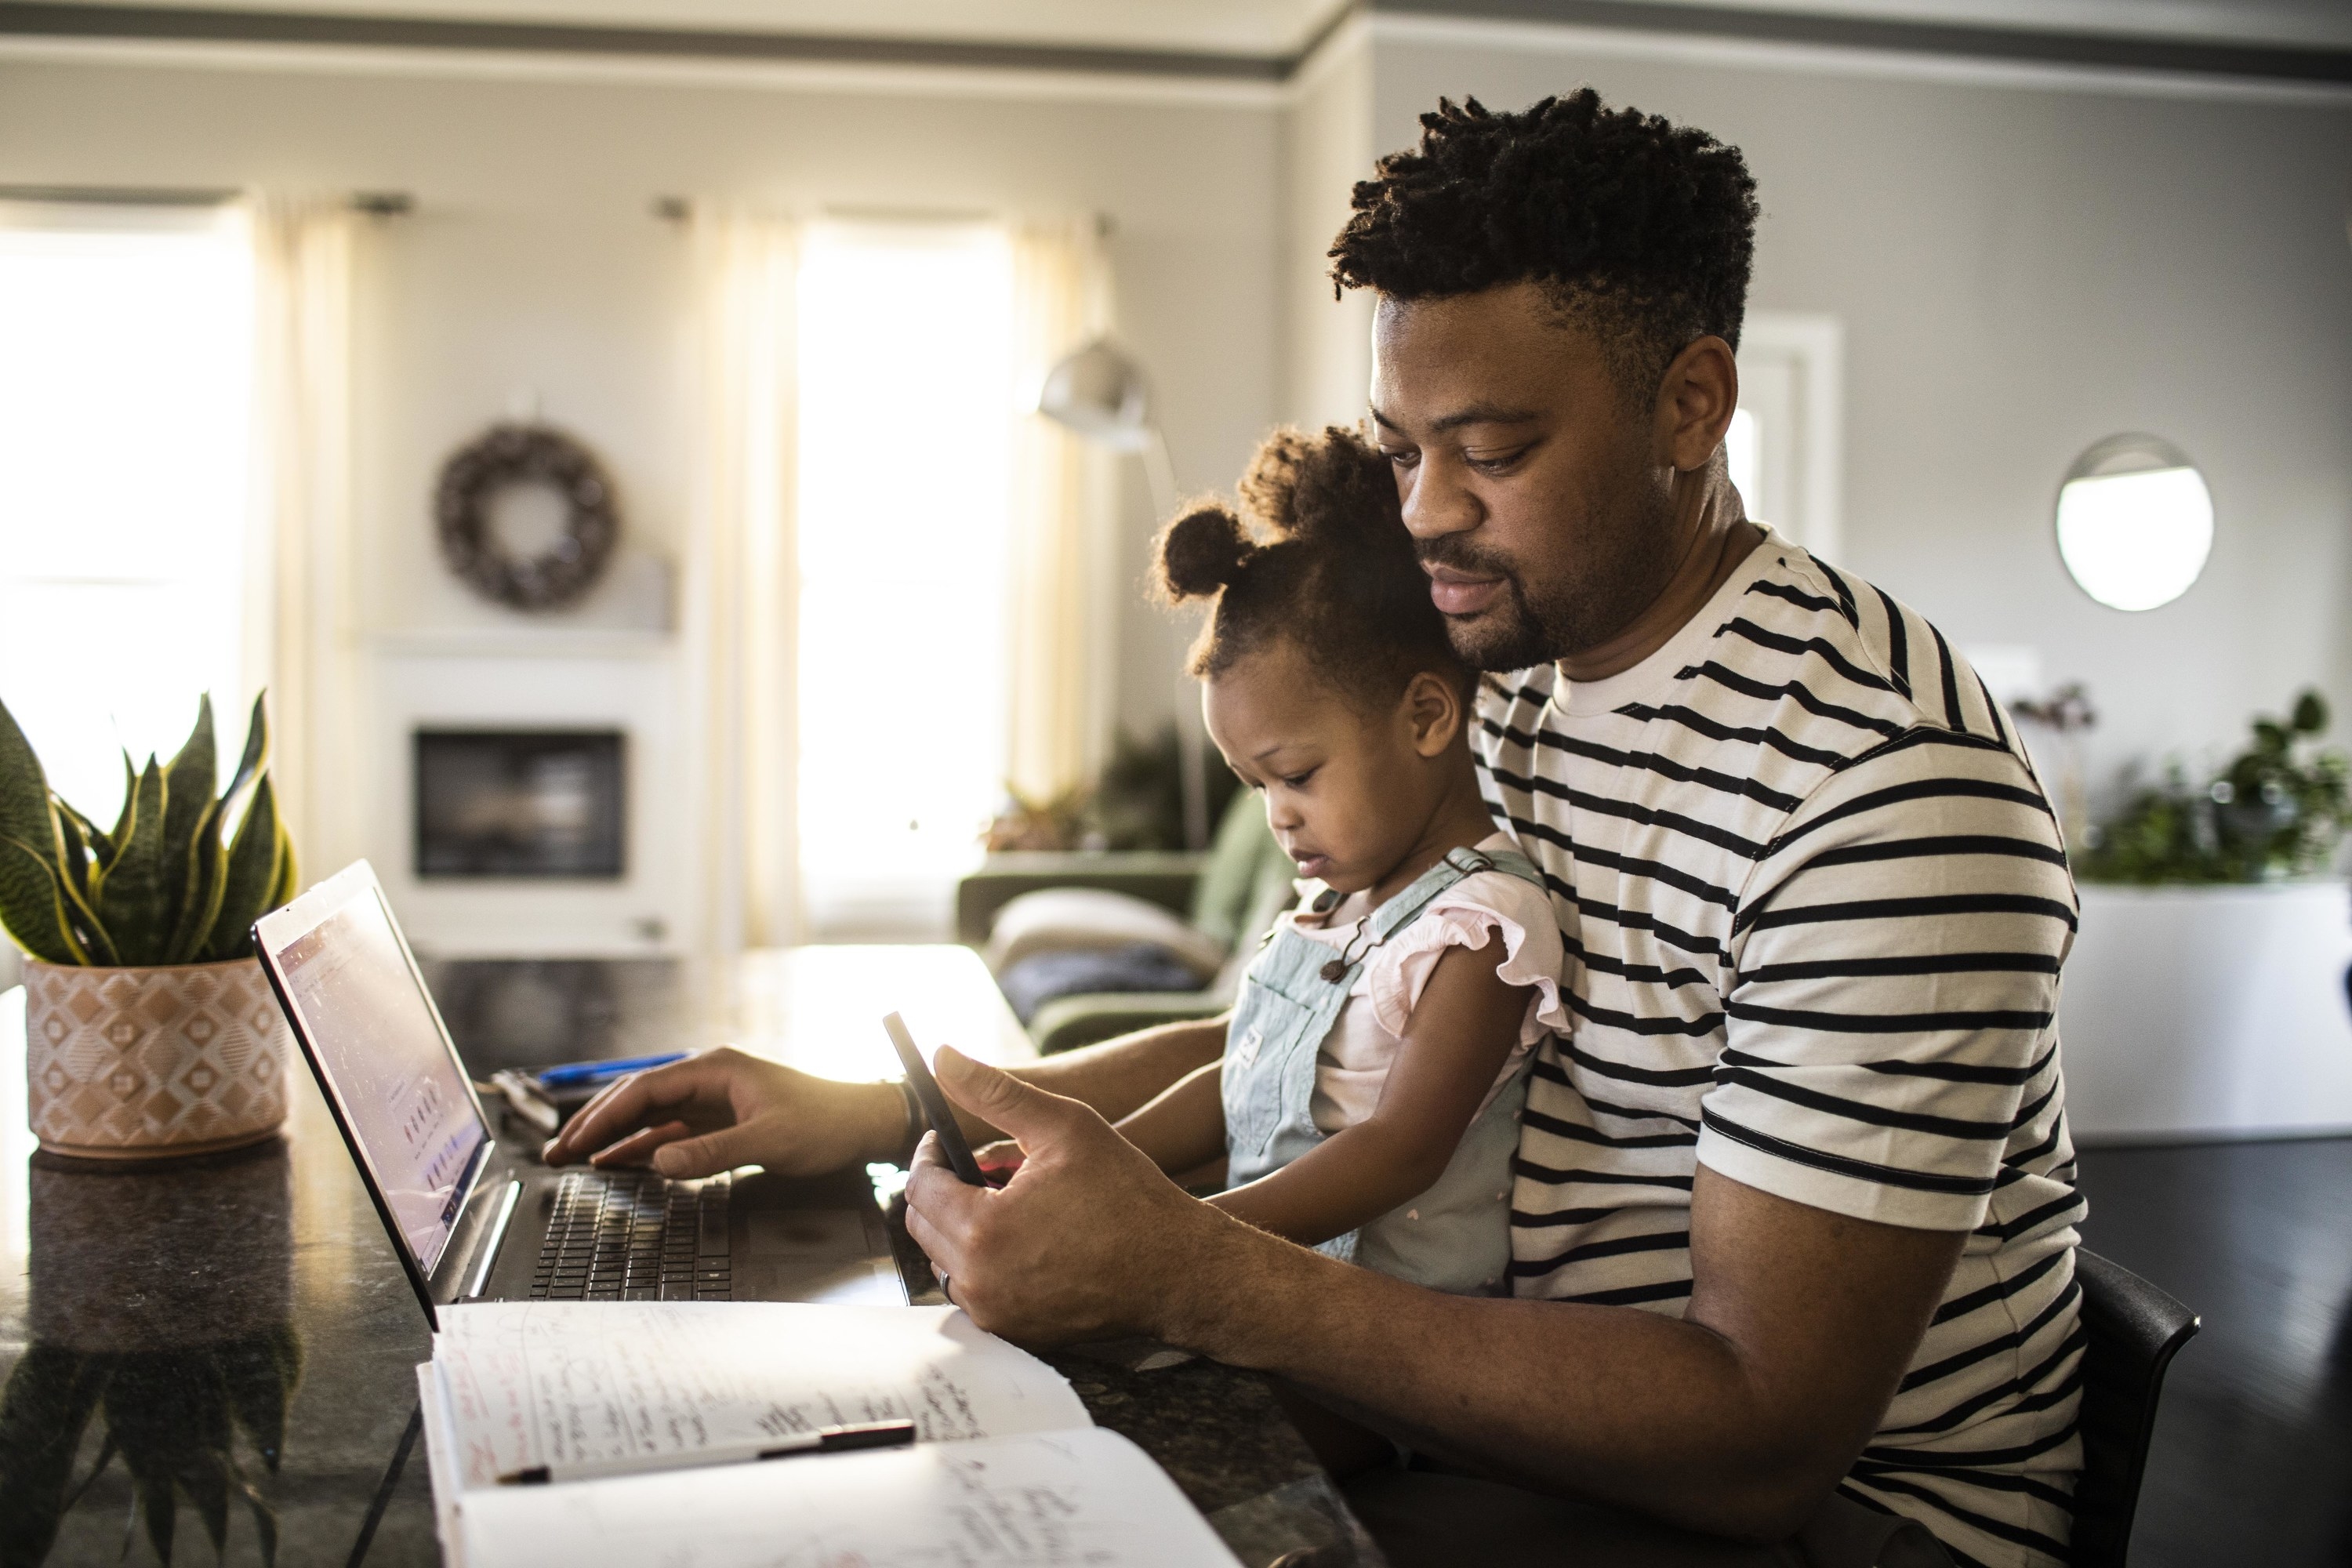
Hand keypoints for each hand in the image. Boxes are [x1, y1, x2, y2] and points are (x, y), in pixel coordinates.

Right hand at [540, 1047, 905, 1178]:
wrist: (863, 1123)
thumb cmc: (825, 1122)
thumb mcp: (770, 1139)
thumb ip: (713, 1151)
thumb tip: (660, 1161)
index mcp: (716, 1068)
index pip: (646, 1089)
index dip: (606, 1116)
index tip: (576, 1140)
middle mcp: (708, 1078)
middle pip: (639, 1100)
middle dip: (596, 1125)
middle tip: (557, 1152)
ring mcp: (713, 1099)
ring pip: (651, 1117)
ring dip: (614, 1137)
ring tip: (574, 1159)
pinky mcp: (721, 1121)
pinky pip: (670, 1132)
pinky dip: (642, 1147)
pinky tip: (618, 1162)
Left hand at [903, 1047, 1239, 1343]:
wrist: (1176, 1269)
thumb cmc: (1127, 1194)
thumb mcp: (1064, 1127)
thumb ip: (996, 1092)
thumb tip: (943, 1055)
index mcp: (982, 1229)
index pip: (919, 1186)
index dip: (930, 1154)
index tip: (946, 1139)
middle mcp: (978, 1281)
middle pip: (924, 1224)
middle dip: (948, 1189)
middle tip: (992, 1168)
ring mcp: (994, 1313)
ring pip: (945, 1258)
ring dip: (964, 1225)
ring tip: (1015, 1201)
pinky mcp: (1013, 1331)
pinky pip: (974, 1288)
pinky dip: (985, 1260)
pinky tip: (1029, 1237)